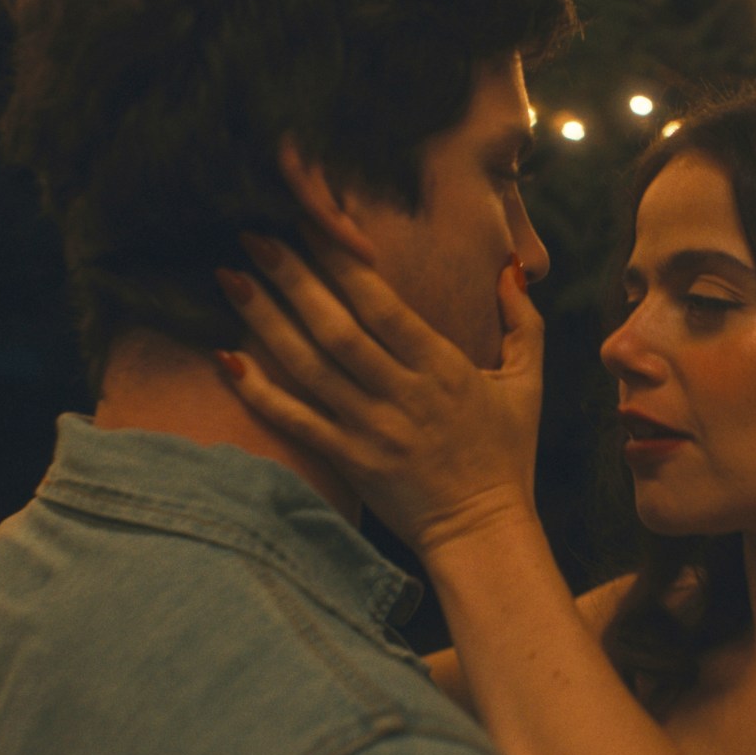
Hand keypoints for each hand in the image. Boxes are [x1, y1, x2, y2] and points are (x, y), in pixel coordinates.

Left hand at [215, 231, 543, 555]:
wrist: (484, 533)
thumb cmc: (507, 456)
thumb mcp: (528, 385)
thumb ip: (522, 322)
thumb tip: (509, 266)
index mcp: (444, 368)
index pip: (383, 305)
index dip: (342, 260)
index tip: (311, 222)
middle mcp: (404, 394)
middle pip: (337, 328)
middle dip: (292, 277)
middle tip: (252, 235)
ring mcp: (373, 431)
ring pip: (310, 367)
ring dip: (266, 321)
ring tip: (230, 279)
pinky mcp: (352, 463)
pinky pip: (298, 423)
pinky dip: (261, 393)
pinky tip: (227, 359)